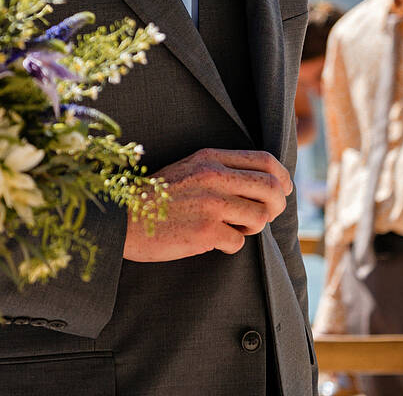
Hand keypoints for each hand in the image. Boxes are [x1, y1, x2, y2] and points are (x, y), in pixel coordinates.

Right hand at [123, 148, 291, 261]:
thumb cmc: (154, 197)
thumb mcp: (187, 169)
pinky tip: (208, 240)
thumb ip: (220, 170)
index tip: (281, 191)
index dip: (282, 179)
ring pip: (260, 217)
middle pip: (271, 188)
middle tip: (265, 216)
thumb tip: (262, 184)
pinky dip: (228, 245)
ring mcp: (210, 204)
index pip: (265, 161)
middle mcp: (213, 176)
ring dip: (251, 228)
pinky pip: (238, 242)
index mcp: (209, 158)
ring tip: (231, 229)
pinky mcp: (205, 231)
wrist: (120, 218)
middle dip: (277, 206)